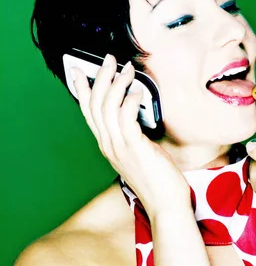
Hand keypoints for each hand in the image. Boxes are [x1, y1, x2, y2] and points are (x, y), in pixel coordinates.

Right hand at [72, 54, 190, 220]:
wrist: (166, 205)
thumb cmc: (157, 178)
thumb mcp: (139, 152)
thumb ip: (131, 133)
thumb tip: (134, 110)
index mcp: (107, 145)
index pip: (88, 112)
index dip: (82, 90)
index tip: (78, 71)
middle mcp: (108, 144)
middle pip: (95, 105)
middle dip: (100, 78)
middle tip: (109, 59)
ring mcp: (119, 147)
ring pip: (107, 107)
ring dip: (116, 84)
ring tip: (127, 68)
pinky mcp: (134, 148)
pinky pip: (126, 118)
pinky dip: (130, 100)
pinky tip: (138, 91)